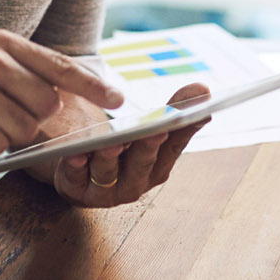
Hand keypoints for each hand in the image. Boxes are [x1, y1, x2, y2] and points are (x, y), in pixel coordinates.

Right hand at [0, 30, 122, 157]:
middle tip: (6, 113)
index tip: (120, 100)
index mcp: (3, 43)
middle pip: (45, 104)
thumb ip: (30, 74)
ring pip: (23, 129)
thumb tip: (77, 96)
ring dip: (9, 135)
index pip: (59, 66)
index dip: (92, 85)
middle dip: (34, 118)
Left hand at [45, 83, 211, 208]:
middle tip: (155, 130)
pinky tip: (76, 153)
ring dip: (111, 158)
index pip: (173, 146)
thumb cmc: (124, 149)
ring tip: (114, 141)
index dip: (183, 130)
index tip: (197, 113)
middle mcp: (135, 183)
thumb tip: (203, 88)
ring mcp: (106, 191)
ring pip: (109, 173)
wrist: (81, 169)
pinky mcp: (76, 190)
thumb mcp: (147, 129)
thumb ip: (174, 110)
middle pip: (142, 164)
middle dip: (148, 147)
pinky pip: (76, 179)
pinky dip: (76, 166)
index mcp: (158, 167)